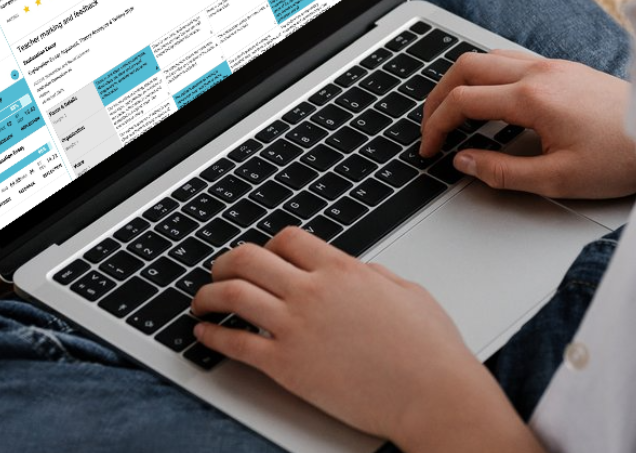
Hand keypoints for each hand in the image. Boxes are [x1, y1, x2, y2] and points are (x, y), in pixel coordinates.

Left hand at [192, 228, 539, 451]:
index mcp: (340, 269)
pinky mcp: (288, 366)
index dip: (267, 245)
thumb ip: (372, 274)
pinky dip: (214, 336)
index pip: (285, 239)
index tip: (261, 257)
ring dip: (208, 294)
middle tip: (218, 272)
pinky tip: (205, 334)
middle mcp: (313, 291)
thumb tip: (355, 271)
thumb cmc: (429, 347)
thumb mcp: (405, 291)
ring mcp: (297, 327)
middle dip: (226, 262)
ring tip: (201, 301)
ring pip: (234, 295)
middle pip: (249, 258)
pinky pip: (237, 344)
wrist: (435, 396)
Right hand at [420, 50, 635, 198]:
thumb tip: (464, 163)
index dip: (435, 125)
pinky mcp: (561, 68)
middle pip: (464, 68)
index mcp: (532, 98)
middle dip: (437, 97)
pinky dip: (484, 75)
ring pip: (484, 57)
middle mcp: (537, 73)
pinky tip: (486, 98)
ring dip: (458, 81)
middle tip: (430, 126)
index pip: (462, 101)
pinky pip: (508, 59)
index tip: (430, 148)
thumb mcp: (558, 180)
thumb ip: (502, 171)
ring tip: (450, 110)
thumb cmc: (622, 157)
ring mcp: (550, 66)